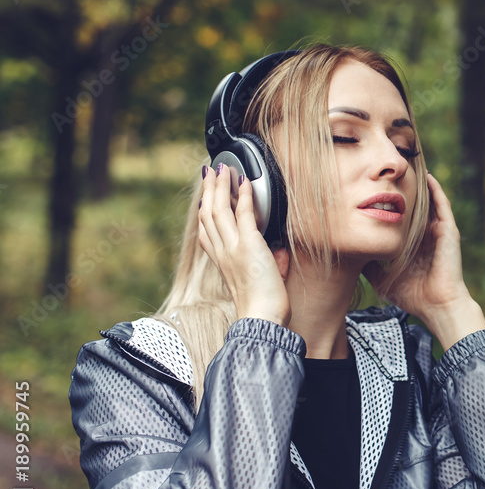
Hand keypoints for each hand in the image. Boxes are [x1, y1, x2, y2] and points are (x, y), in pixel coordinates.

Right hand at [197, 163, 290, 326]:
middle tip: (210, 172)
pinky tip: (243, 182)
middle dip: (208, 190)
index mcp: (222, 262)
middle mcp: (223, 252)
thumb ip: (268, 261)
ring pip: (219, 209)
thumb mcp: (262, 280)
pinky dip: (243, 195)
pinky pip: (243, 213)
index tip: (205, 198)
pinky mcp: (249, 245)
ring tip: (223, 169)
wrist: (262, 318)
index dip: (203, 211)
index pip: (206, 232)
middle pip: (208, 214)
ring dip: (221, 186)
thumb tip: (277, 250)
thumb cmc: (264, 307)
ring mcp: (233, 247)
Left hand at [364, 173, 484, 349]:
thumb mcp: (382, 279)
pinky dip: (435, 190)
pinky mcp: (448, 230)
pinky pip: (442, 204)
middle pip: (413, 206)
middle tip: (388, 173)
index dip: (389, 205)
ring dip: (418, 185)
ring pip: (427, 201)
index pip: (400, 219)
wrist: (437, 306)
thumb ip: (370, 267)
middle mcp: (426, 235)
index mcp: (412, 244)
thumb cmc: (413, 296)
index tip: (373, 191)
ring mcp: (438, 231)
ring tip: (407, 166)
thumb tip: (351, 256)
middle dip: (402, 190)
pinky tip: (426, 176)